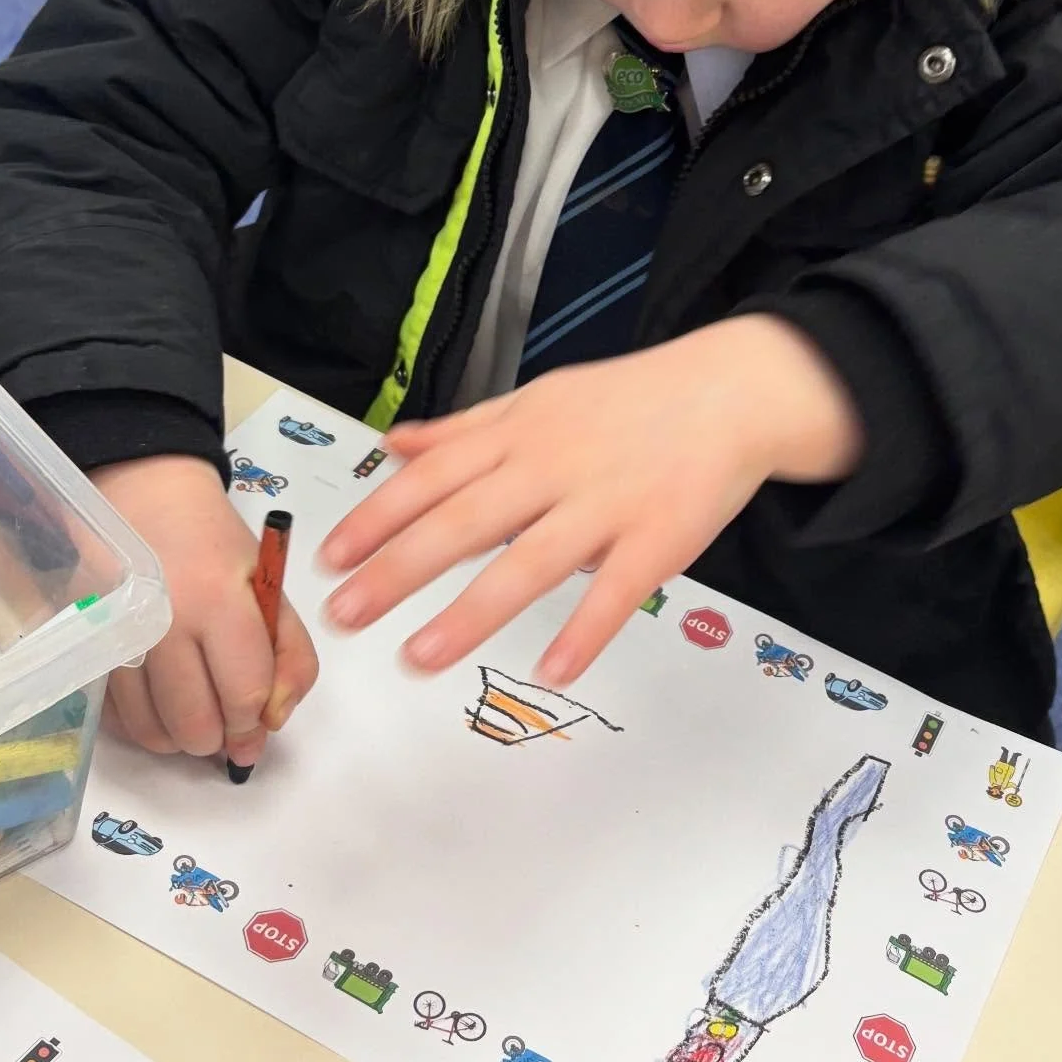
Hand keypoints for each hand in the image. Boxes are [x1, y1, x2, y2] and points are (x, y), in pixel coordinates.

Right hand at [92, 455, 318, 763]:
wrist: (146, 499)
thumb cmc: (213, 546)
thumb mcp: (268, 586)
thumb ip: (290, 653)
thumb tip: (274, 719)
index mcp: (217, 599)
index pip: (244, 693)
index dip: (256, 723)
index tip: (258, 726)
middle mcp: (162, 623)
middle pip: (195, 725)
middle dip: (220, 739)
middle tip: (227, 725)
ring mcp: (117, 638)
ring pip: (153, 733)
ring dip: (182, 740)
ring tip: (197, 715)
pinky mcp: (85, 647)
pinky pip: (116, 719)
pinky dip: (144, 725)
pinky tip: (161, 705)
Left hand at [319, 315, 860, 686]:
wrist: (732, 389)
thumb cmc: (633, 399)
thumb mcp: (540, 397)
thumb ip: (466, 428)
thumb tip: (396, 445)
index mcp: (521, 432)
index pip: (434, 476)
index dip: (377, 517)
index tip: (329, 556)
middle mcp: (554, 467)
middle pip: (465, 521)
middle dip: (398, 570)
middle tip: (344, 614)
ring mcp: (607, 505)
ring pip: (529, 563)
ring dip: (471, 613)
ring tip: (418, 658)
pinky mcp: (659, 539)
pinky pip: (616, 593)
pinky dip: (584, 633)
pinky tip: (549, 672)